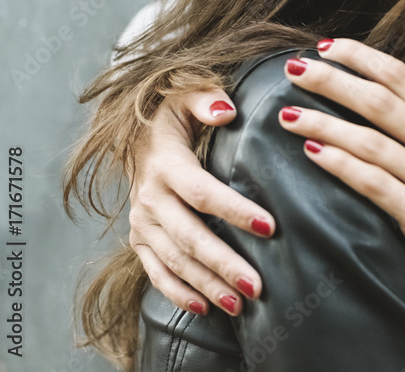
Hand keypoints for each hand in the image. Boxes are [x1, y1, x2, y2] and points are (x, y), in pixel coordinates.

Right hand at [129, 88, 275, 315]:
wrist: (134, 135)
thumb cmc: (172, 114)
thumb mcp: (185, 95)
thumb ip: (207, 100)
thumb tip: (226, 112)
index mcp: (166, 164)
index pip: (203, 192)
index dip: (235, 211)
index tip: (269, 227)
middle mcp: (150, 197)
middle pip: (190, 237)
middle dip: (224, 263)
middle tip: (257, 285)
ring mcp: (143, 221)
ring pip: (176, 260)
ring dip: (207, 285)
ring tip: (240, 304)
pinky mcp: (140, 238)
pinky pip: (157, 271)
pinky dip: (178, 292)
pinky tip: (206, 308)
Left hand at [278, 39, 404, 369]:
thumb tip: (368, 97)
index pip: (399, 76)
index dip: (360, 57)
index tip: (324, 47)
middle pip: (380, 100)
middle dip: (332, 80)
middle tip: (293, 69)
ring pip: (371, 141)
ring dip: (324, 123)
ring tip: (287, 115)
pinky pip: (375, 185)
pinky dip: (341, 166)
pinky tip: (312, 153)